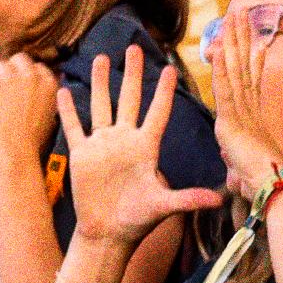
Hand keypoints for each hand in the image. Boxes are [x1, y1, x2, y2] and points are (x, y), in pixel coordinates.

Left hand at [0, 52, 61, 175]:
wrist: (15, 154)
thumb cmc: (33, 142)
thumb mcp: (50, 117)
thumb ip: (48, 98)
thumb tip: (49, 87)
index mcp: (49, 84)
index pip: (38, 67)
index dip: (27, 74)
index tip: (22, 84)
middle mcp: (32, 76)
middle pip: (19, 59)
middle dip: (12, 69)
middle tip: (6, 84)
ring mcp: (11, 80)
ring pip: (0, 66)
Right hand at [57, 44, 223, 246]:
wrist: (108, 234)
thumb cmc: (138, 220)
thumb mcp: (164, 206)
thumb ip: (188, 199)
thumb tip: (218, 200)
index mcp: (146, 147)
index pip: (158, 112)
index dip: (164, 91)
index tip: (170, 68)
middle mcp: (125, 140)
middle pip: (129, 99)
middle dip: (131, 73)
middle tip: (134, 48)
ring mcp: (102, 145)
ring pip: (101, 105)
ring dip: (100, 82)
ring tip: (101, 58)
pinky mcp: (82, 155)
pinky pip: (75, 127)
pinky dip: (68, 110)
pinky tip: (64, 90)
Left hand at [209, 9, 282, 195]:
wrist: (272, 187)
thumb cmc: (263, 183)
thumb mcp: (244, 170)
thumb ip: (238, 167)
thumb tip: (233, 174)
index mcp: (253, 115)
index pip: (251, 79)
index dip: (252, 57)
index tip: (255, 38)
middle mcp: (250, 106)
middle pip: (245, 65)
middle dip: (243, 38)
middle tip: (242, 12)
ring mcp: (242, 109)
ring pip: (236, 68)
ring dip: (234, 40)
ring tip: (233, 15)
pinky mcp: (231, 118)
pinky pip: (225, 87)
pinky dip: (222, 66)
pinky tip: (220, 46)